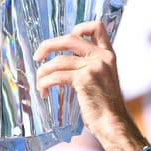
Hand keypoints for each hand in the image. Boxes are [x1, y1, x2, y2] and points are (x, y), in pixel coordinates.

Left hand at [33, 21, 130, 141]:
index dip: (78, 28)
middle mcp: (102, 57)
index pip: (96, 27)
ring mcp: (93, 67)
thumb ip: (92, 66)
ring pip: (58, 61)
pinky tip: (44, 92)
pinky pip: (56, 76)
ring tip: (40, 84)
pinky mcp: (84, 79)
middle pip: (69, 38)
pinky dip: (45, 83)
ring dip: (43, 72)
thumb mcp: (104, 78)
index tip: (64, 42)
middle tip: (38, 56)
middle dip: (48, 45)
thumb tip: (67, 61)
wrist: (113, 122)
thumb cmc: (105, 106)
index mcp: (108, 54)